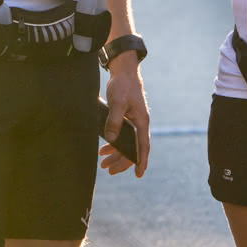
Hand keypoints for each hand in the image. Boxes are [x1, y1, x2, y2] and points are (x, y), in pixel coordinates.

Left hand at [98, 60, 149, 177]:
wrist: (123, 71)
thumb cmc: (123, 85)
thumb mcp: (117, 102)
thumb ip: (114, 120)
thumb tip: (111, 140)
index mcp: (141, 121)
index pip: (143, 146)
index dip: (141, 161)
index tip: (138, 174)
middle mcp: (139, 124)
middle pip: (133, 149)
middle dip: (121, 161)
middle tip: (109, 171)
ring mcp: (133, 122)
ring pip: (126, 144)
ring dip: (115, 154)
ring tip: (103, 163)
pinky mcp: (125, 118)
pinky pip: (121, 136)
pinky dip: (113, 144)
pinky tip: (104, 149)